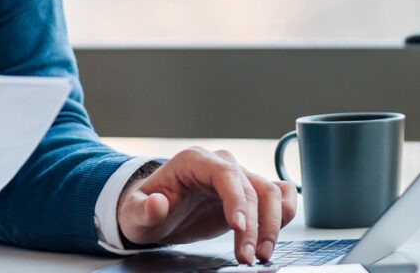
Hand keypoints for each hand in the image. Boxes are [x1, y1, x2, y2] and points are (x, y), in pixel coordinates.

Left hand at [115, 147, 297, 264]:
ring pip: (271, 193)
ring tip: (261, 255)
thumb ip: (144, 209)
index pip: (226, 174)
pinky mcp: (248, 195)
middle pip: (253, 187)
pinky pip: (278, 195)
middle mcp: (221, 165)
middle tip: (248, 257)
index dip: (237, 199)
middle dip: (256, 225)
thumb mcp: (134, 214)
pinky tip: (274, 236)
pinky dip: (284, 213)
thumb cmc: (145, 209)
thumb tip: (157, 203)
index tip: (239, 227)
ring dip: (273, 225)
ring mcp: (238, 179)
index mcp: (195, 161)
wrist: (154, 212)